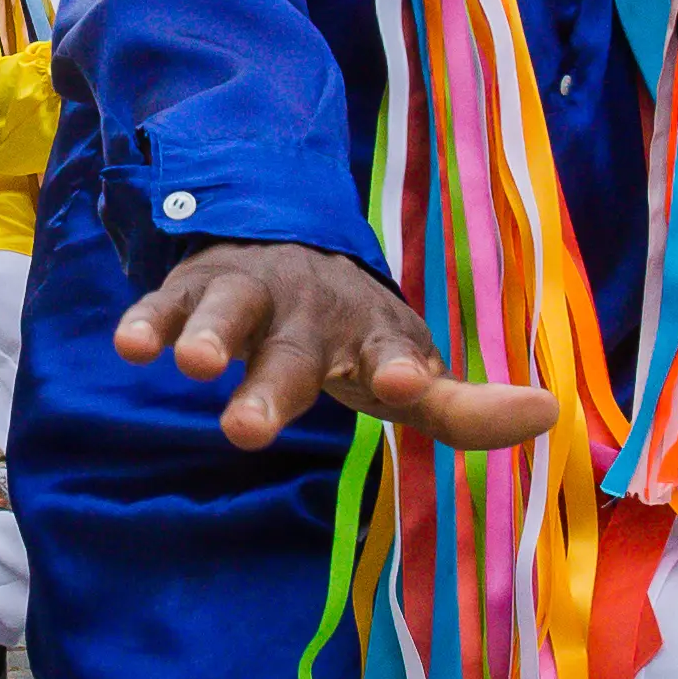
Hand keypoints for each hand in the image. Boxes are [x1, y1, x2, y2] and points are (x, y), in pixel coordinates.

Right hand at [112, 241, 560, 454]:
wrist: (284, 245)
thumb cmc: (353, 333)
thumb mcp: (407, 367)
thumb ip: (464, 409)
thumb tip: (547, 413)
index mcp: (370, 332)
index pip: (393, 352)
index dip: (401, 369)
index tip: (402, 381)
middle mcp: (309, 310)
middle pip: (292, 353)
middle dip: (270, 389)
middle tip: (244, 433)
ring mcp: (249, 297)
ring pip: (228, 313)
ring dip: (209, 335)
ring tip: (196, 365)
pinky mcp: (192, 293)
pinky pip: (167, 304)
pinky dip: (149, 321)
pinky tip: (130, 346)